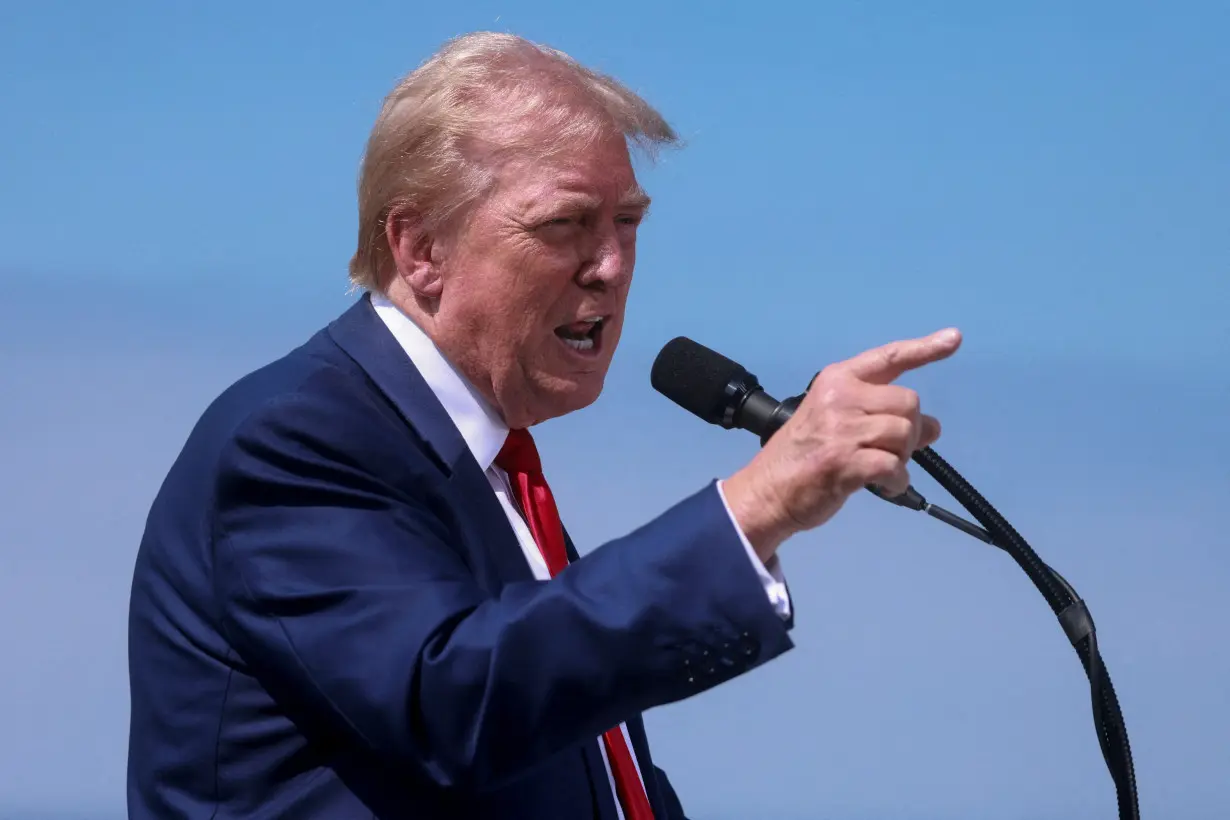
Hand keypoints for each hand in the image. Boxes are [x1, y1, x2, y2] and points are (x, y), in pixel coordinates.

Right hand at [723, 328, 961, 560]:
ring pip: (905, 435)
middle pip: (908, 404)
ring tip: (880, 470)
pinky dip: (897, 482)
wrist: (767, 491)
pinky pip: (895, 467)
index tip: (954, 338)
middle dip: (910, 432)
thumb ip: (881, 417)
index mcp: (837, 380)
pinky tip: (884, 487)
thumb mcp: (837, 423)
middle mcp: (840, 397)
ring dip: (902, 459)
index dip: (925, 348)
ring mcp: (842, 429)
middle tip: (891, 451)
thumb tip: (933, 427)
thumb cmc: (802, 456)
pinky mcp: (845, 461)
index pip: (889, 357)